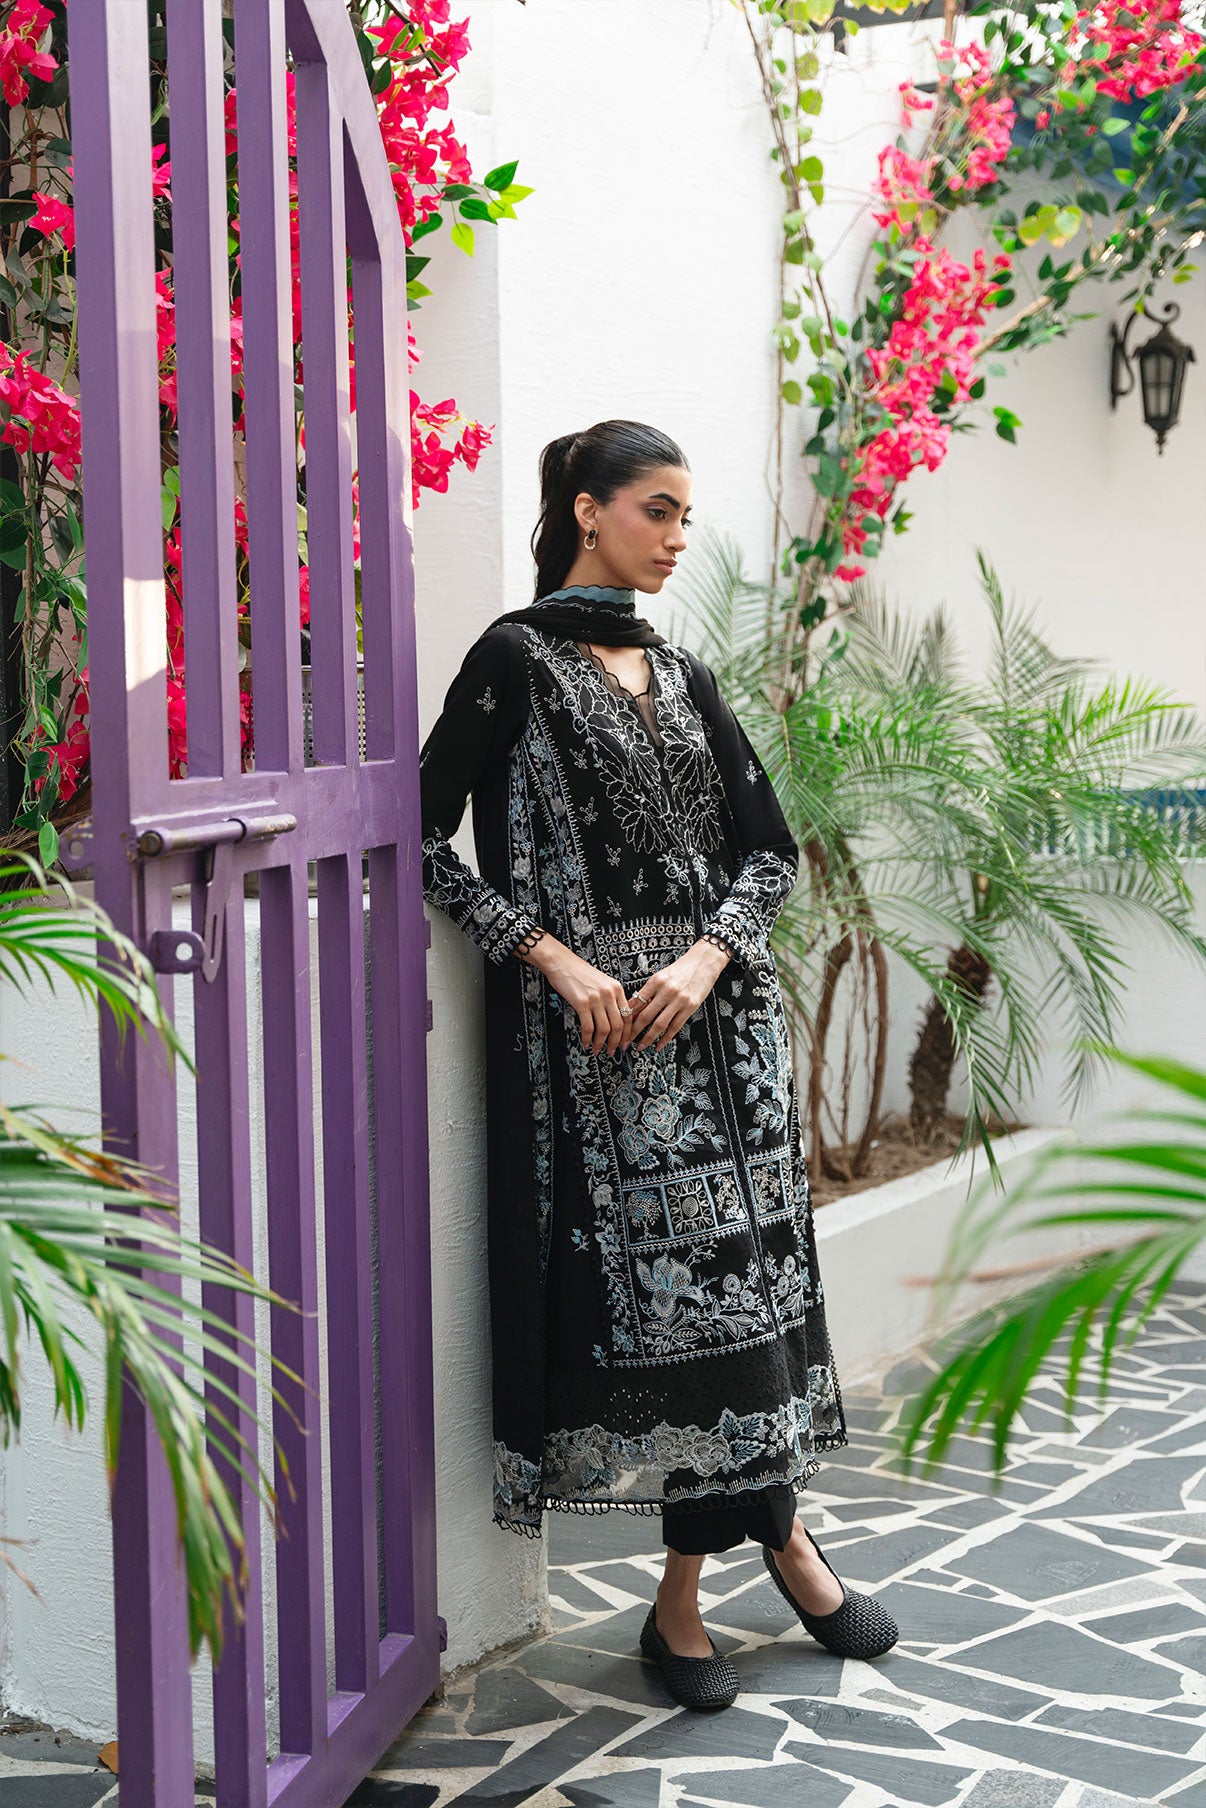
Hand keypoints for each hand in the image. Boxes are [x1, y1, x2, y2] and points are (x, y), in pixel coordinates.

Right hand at [525, 936, 641, 1057]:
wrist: (562, 963)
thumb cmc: (580, 973)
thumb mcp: (603, 982)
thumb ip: (611, 998)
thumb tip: (615, 1021)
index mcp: (617, 988)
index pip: (628, 1016)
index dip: (627, 1034)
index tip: (625, 1044)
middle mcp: (609, 993)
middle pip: (618, 1025)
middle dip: (616, 1042)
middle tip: (613, 1052)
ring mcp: (596, 998)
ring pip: (604, 1029)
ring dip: (601, 1043)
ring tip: (598, 1050)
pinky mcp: (581, 1003)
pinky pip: (588, 1027)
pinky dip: (588, 1039)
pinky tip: (586, 1043)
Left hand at [622, 940, 730, 1053]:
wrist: (704, 962)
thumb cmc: (681, 968)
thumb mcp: (661, 975)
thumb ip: (649, 991)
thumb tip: (634, 1008)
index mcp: (656, 981)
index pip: (636, 1002)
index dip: (626, 1017)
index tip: (620, 1027)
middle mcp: (666, 990)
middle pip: (645, 1016)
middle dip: (633, 1032)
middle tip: (626, 1041)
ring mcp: (679, 1000)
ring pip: (659, 1024)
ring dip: (648, 1038)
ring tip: (640, 1046)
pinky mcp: (690, 1007)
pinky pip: (675, 1026)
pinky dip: (666, 1038)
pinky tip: (659, 1045)